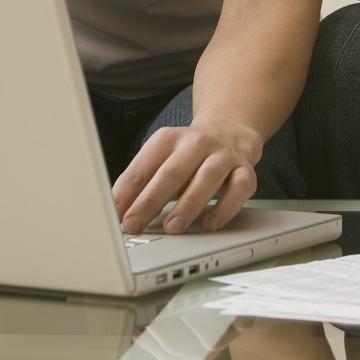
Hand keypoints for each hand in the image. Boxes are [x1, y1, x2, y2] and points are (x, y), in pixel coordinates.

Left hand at [114, 121, 263, 233]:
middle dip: (151, 200)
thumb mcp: (159, 160)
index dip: (127, 194)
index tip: (116, 217)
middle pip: (172, 171)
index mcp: (168, 138)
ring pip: (207, 178)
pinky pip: (239, 188)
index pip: (143, 167)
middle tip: (135, 224)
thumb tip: (115, 211)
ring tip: (172, 228)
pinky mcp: (245, 170)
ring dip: (188, 205)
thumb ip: (138, 183)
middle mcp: (197, 143)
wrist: (229, 131)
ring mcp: (223, 156)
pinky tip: (211, 224)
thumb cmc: (187, 156)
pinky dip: (226, 208)